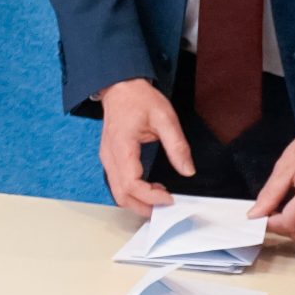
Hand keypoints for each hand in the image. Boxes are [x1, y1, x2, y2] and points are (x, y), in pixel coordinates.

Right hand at [95, 78, 193, 216]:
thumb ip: (177, 145)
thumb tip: (187, 170)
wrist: (119, 87)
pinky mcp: (110, 159)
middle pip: (121, 195)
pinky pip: (117, 184)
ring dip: (138, 201)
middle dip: (143, 207)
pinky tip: (151, 188)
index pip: (131, 184)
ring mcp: (107, 158)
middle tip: (167, 207)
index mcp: (121, 147)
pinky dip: (133, 193)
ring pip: (117, 192)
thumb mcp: (165, 117)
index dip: (151, 197)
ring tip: (161, 197)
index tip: (170, 198)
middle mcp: (109, 156)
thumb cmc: (139, 99)